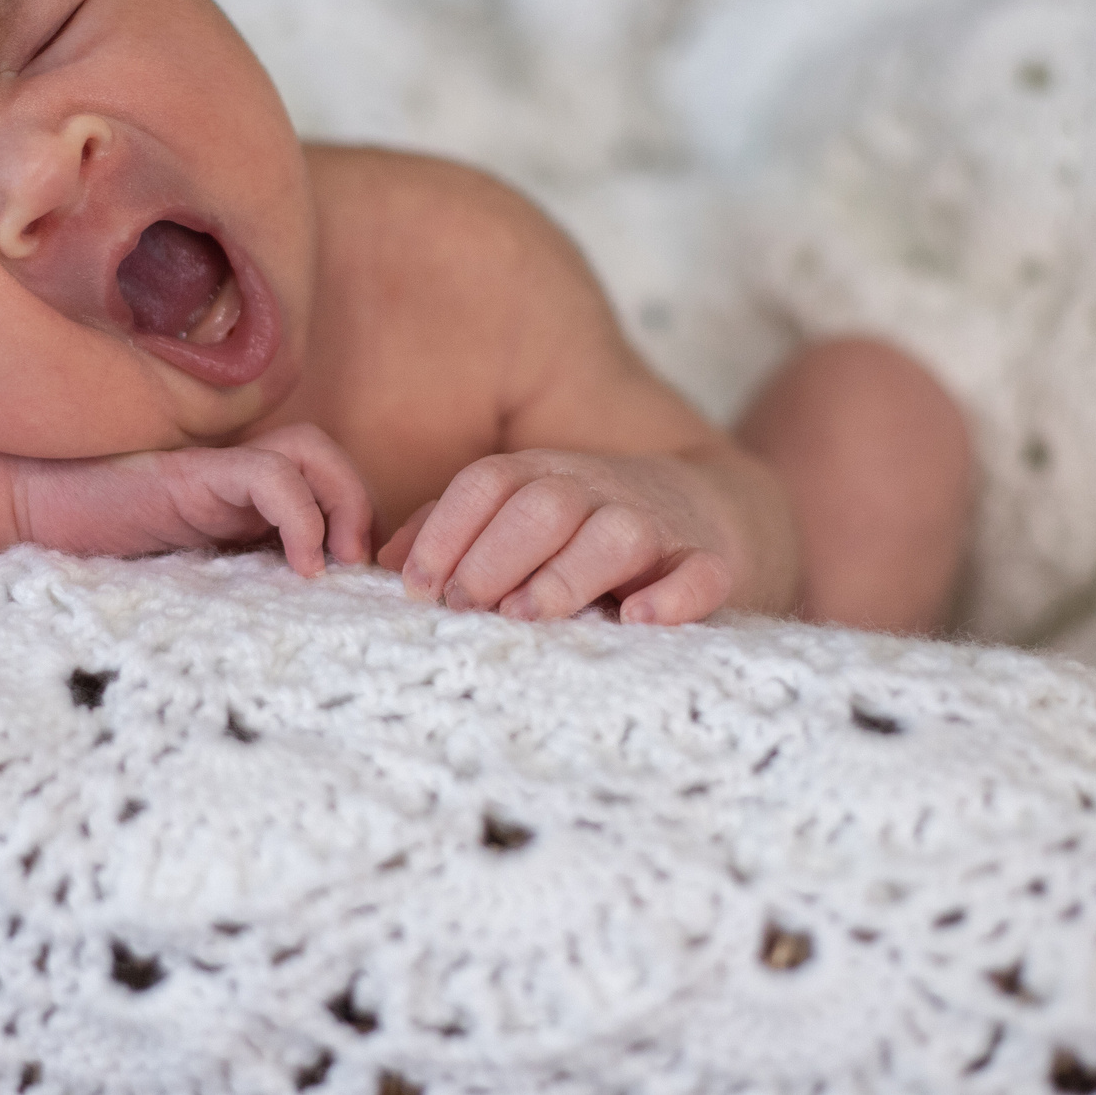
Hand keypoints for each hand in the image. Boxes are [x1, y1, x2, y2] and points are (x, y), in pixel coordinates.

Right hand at [17, 423, 373, 577]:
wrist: (33, 520)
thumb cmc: (101, 558)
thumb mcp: (191, 585)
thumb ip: (239, 590)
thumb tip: (302, 645)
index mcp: (240, 501)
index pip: (323, 483)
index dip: (354, 524)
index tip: (358, 586)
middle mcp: (235, 476)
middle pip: (327, 456)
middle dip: (360, 507)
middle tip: (356, 570)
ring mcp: (215, 470)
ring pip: (310, 449)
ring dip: (341, 502)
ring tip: (333, 562)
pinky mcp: (194, 475)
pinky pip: (269, 474)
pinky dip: (302, 515)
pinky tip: (301, 564)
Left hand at [379, 449, 755, 623]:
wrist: (708, 510)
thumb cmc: (584, 527)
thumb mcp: (518, 514)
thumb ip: (453, 531)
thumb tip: (387, 563)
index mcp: (544, 475)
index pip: (488, 483)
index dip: (447, 530)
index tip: (417, 586)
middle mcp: (597, 491)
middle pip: (543, 504)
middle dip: (495, 554)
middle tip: (466, 606)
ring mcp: (656, 526)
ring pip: (615, 534)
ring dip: (566, 574)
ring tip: (529, 615)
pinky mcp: (708, 564)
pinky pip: (698, 575)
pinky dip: (672, 596)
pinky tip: (639, 619)